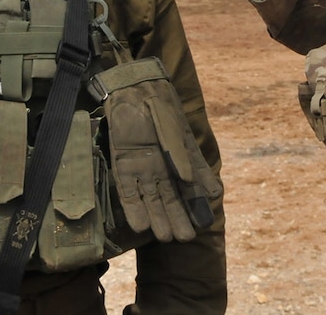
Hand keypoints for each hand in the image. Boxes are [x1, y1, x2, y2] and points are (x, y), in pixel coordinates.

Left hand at [104, 60, 222, 242]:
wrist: (132, 86)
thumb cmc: (157, 103)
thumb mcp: (174, 128)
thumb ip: (183, 154)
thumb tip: (193, 180)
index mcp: (178, 158)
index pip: (189, 187)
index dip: (195, 205)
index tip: (203, 223)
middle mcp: (161, 166)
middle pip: (170, 198)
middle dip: (178, 218)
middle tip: (184, 239)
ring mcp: (142, 168)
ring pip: (151, 199)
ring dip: (158, 217)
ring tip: (166, 238)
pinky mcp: (122, 165)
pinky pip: (128, 191)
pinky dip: (134, 208)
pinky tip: (140, 226)